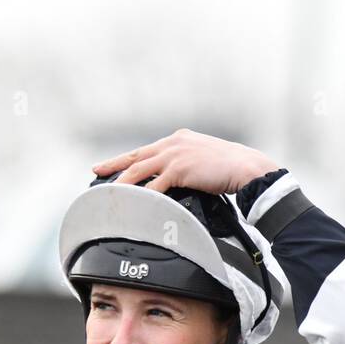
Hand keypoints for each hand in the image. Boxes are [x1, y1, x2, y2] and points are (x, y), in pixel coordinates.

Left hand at [92, 129, 279, 196]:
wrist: (247, 168)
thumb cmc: (232, 169)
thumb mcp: (205, 161)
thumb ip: (188, 167)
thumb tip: (178, 183)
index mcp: (179, 139)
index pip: (148, 150)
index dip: (129, 159)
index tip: (113, 165)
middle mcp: (174, 143)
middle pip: (137, 156)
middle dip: (114, 165)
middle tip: (96, 171)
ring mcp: (175, 154)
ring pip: (140, 169)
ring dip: (122, 183)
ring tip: (108, 194)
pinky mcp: (180, 168)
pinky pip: (155, 185)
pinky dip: (142, 196)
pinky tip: (133, 204)